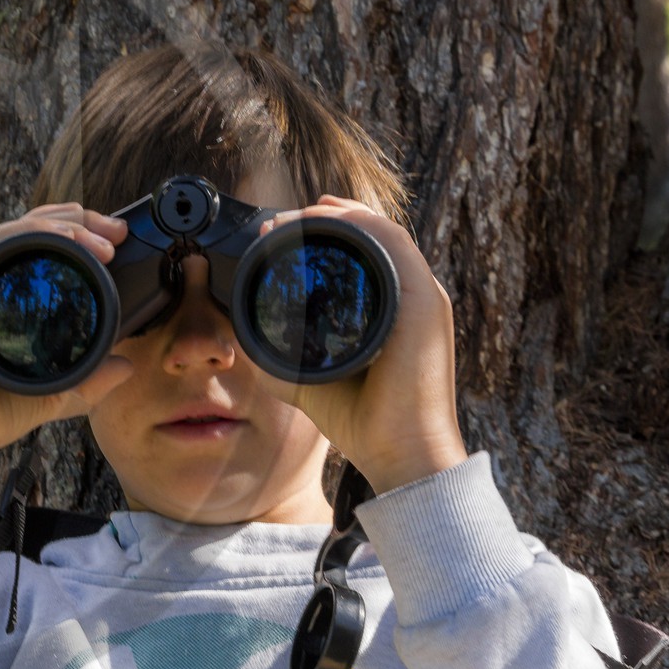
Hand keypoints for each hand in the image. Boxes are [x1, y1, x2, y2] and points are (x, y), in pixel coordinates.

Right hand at [0, 204, 135, 549]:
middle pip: (26, 231)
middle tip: (115, 231)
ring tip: (98, 238)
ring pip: (12, 232)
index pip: (33, 250)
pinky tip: (63, 238)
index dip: (75, 235)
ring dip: (60, 226)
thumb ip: (88, 383)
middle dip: (76, 220)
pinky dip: (30, 236)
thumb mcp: (51, 396)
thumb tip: (126, 366)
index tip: (115, 242)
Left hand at [253, 195, 468, 493]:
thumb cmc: (362, 421)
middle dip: (324, 219)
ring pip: (381, 232)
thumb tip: (244, 333)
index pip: (361, 253)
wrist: (400, 453)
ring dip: (336, 216)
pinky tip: (326, 219)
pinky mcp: (425, 303)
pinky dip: (360, 224)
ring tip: (295, 217)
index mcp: (389, 310)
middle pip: (370, 235)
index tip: (278, 231)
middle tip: (280, 221)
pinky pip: (394, 245)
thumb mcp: (308, 376)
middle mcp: (409, 297)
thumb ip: (281, 352)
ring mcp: (421, 298)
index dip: (322, 232)